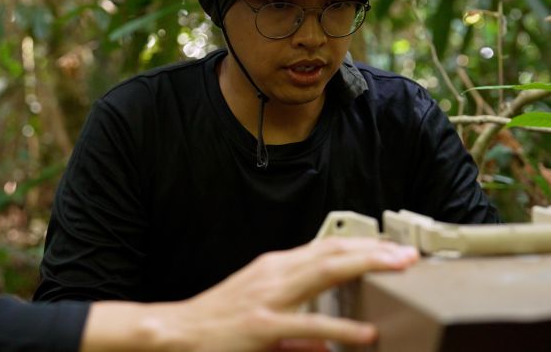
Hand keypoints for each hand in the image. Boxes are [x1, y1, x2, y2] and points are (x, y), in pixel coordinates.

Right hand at [82, 237, 417, 351]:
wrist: (178, 330)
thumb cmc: (218, 321)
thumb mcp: (261, 308)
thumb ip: (297, 317)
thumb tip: (328, 341)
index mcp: (275, 267)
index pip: (325, 246)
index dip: (360, 244)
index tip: (391, 247)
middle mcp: (274, 273)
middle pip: (331, 252)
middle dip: (373, 250)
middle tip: (408, 254)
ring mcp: (269, 296)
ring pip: (325, 273)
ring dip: (366, 269)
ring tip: (400, 273)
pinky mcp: (263, 325)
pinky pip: (309, 326)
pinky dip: (342, 330)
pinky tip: (365, 336)